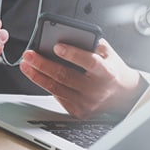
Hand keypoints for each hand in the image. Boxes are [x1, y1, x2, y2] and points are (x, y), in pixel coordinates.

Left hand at [20, 39, 145, 117]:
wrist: (123, 95)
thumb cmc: (112, 70)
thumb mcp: (108, 54)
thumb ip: (90, 44)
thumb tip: (65, 37)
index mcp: (107, 73)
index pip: (89, 62)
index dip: (72, 54)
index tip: (56, 46)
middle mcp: (97, 90)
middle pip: (65, 76)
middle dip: (43, 64)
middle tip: (29, 55)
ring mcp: (87, 104)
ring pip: (56, 89)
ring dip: (37, 76)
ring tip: (26, 65)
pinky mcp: (79, 112)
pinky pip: (58, 97)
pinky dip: (46, 85)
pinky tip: (37, 75)